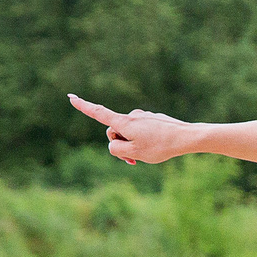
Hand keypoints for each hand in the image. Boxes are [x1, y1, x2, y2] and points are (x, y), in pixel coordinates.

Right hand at [68, 94, 192, 164]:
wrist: (186, 137)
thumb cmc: (160, 146)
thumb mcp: (133, 153)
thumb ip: (116, 149)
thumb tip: (114, 142)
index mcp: (124, 122)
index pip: (98, 113)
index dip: (83, 106)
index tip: (70, 96)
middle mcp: (132, 116)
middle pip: (115, 132)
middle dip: (120, 145)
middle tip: (133, 160)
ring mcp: (143, 117)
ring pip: (130, 133)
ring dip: (133, 145)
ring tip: (147, 154)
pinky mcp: (153, 120)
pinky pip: (142, 132)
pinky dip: (143, 141)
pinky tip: (158, 146)